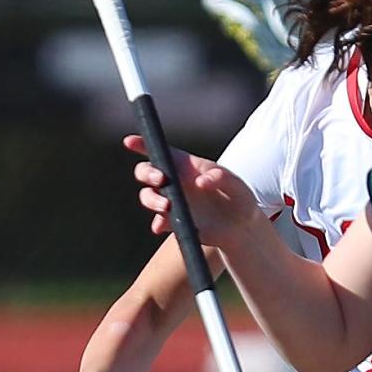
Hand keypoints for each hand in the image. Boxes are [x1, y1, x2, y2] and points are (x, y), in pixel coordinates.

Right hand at [125, 136, 258, 248]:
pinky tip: (164, 226)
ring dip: (152, 199)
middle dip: (147, 173)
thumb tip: (201, 182)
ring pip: (147, 196)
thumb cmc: (240, 199)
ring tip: (168, 206)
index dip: (142, 144)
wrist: (241, 229)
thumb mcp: (238, 186)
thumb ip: (222, 178)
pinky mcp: (173, 222)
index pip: (161, 151)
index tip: (130, 142)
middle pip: (146, 171)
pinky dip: (159, 223)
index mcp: (187, 165)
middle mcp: (175, 181)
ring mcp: (172, 201)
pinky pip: (159, 222)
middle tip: (161, 180)